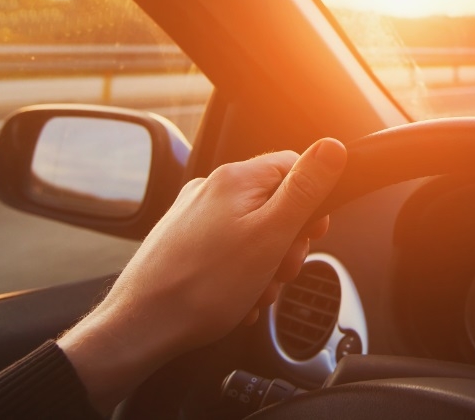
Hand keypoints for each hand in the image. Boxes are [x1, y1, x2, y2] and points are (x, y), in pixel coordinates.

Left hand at [58, 138, 345, 413]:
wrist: (142, 326)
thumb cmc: (204, 286)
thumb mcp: (272, 235)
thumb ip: (305, 189)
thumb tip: (332, 147)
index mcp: (235, 179)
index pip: (294, 167)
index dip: (312, 203)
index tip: (312, 234)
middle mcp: (211, 189)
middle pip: (275, 203)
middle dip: (287, 242)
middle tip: (279, 271)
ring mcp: (193, 216)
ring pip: (253, 232)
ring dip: (265, 264)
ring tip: (254, 291)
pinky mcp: (182, 242)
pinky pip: (228, 251)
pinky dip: (240, 274)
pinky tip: (236, 297)